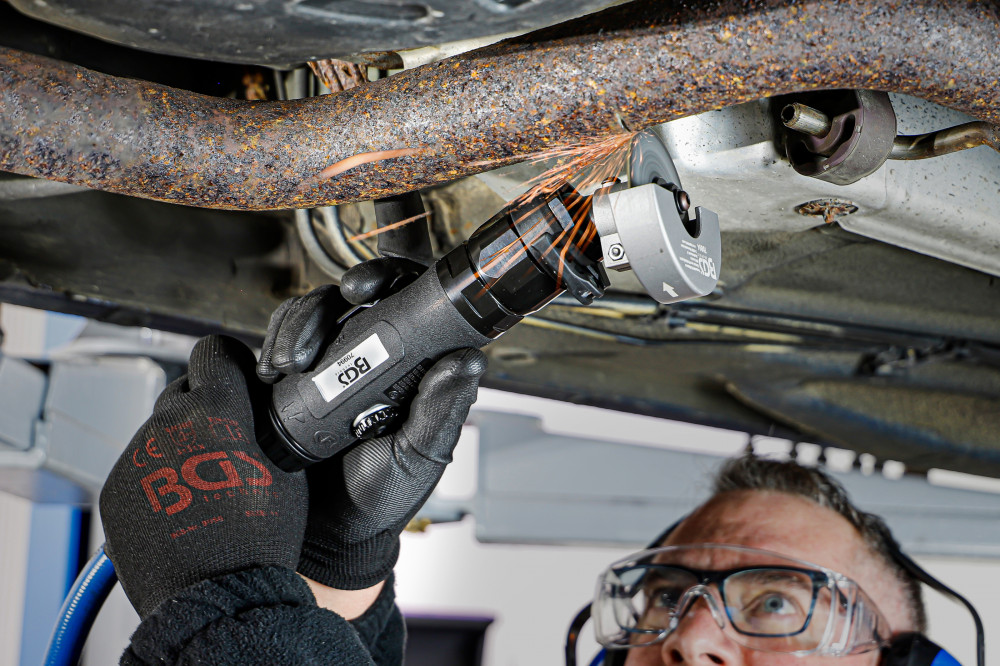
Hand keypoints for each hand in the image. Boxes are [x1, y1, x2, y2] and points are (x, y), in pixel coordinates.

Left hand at [100, 335, 307, 617]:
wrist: (216, 597)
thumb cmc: (258, 539)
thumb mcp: (287, 471)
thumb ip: (266, 427)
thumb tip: (260, 406)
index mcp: (216, 412)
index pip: (214, 352)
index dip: (230, 363)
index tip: (236, 376)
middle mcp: (168, 425)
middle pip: (184, 392)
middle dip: (206, 409)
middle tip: (229, 445)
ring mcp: (136, 457)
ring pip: (161, 431)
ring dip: (182, 445)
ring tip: (207, 486)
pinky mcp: (114, 488)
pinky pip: (140, 466)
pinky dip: (159, 477)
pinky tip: (183, 506)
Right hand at [257, 258, 487, 589]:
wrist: (327, 536)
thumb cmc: (383, 495)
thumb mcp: (418, 455)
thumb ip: (439, 411)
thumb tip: (468, 360)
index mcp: (413, 366)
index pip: (409, 301)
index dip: (391, 276)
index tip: (371, 286)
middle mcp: (372, 357)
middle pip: (352, 298)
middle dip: (334, 297)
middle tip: (330, 310)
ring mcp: (329, 365)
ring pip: (313, 314)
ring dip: (298, 325)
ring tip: (289, 365)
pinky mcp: (292, 381)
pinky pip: (280, 342)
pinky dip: (272, 345)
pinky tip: (270, 372)